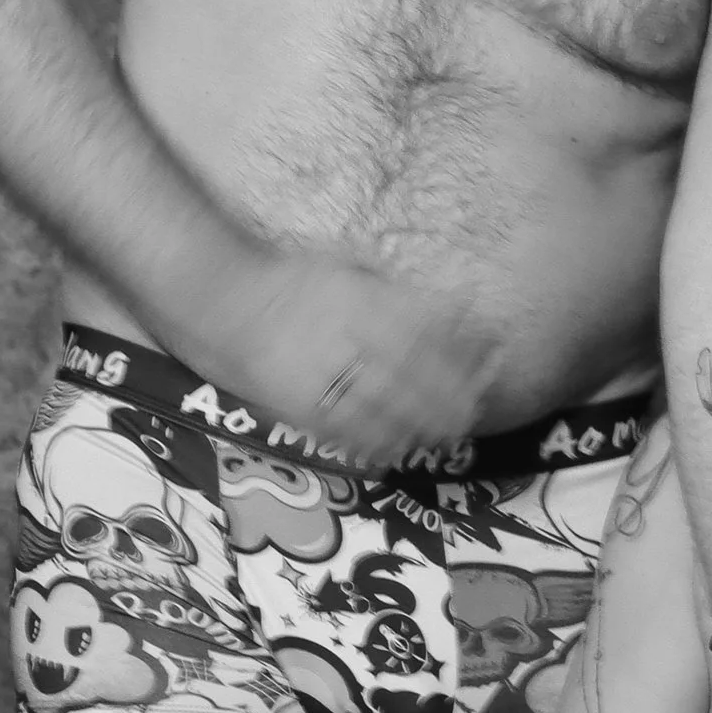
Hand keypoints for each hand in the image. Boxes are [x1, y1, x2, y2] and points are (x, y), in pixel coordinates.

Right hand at [179, 250, 498, 467]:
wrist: (219, 299)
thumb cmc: (286, 277)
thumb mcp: (346, 264)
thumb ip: (390, 288)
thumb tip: (444, 303)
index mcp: (363, 301)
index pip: (428, 328)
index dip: (465, 347)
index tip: (492, 355)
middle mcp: (350, 339)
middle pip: (418, 374)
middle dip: (454, 394)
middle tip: (478, 407)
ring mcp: (327, 375)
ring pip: (390, 408)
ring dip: (426, 423)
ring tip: (451, 432)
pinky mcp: (304, 407)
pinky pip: (351, 432)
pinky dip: (382, 443)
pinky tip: (402, 448)